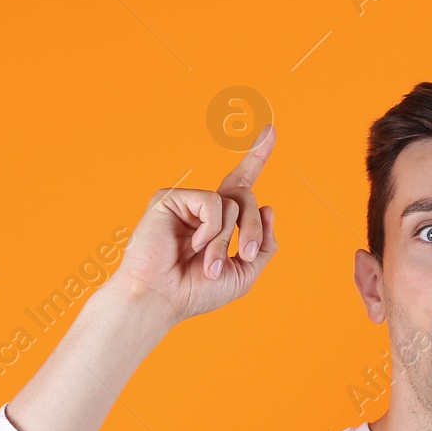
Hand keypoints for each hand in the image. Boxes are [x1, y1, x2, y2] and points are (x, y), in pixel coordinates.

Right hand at [116, 124, 279, 325]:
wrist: (161, 300)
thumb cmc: (195, 292)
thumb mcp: (243, 273)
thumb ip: (263, 245)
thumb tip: (268, 208)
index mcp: (217, 222)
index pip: (240, 184)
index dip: (256, 158)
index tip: (270, 131)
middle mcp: (202, 208)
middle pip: (246, 196)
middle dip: (254, 229)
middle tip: (246, 255)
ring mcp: (186, 202)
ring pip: (234, 201)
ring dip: (228, 239)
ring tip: (208, 264)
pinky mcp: (171, 198)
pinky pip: (213, 202)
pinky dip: (212, 229)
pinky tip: (194, 245)